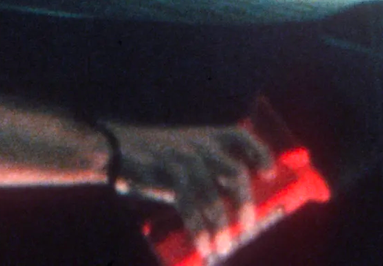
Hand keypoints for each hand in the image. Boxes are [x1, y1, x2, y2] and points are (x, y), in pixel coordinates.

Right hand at [109, 122, 273, 260]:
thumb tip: (227, 206)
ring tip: (223, 246)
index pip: (241, 136)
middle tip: (248, 227)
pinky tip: (204, 245)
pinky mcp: (168, 175)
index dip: (260, 152)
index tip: (269, 174)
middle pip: (235, 173)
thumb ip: (203, 171)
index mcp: (206, 136)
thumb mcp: (182, 153)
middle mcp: (199, 144)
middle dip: (245, 203)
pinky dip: (200, 230)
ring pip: (213, 196)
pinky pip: (190, 207)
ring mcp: (184, 159)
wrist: (114, 150)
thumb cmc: (152, 158)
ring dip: (222, 226)